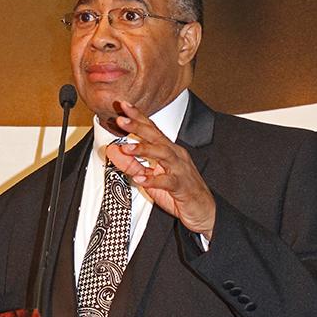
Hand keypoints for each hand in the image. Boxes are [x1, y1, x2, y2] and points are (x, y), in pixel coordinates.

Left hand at [105, 101, 215, 239]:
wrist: (203, 210)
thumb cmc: (178, 191)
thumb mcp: (150, 177)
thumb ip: (131, 165)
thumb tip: (113, 151)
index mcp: (168, 150)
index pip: (152, 129)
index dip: (138, 117)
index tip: (124, 106)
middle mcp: (175, 155)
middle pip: (156, 137)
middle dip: (139, 126)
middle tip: (121, 120)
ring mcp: (180, 169)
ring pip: (163, 154)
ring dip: (144, 149)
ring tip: (127, 148)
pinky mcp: (182, 186)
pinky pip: (167, 181)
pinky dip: (153, 179)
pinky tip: (140, 179)